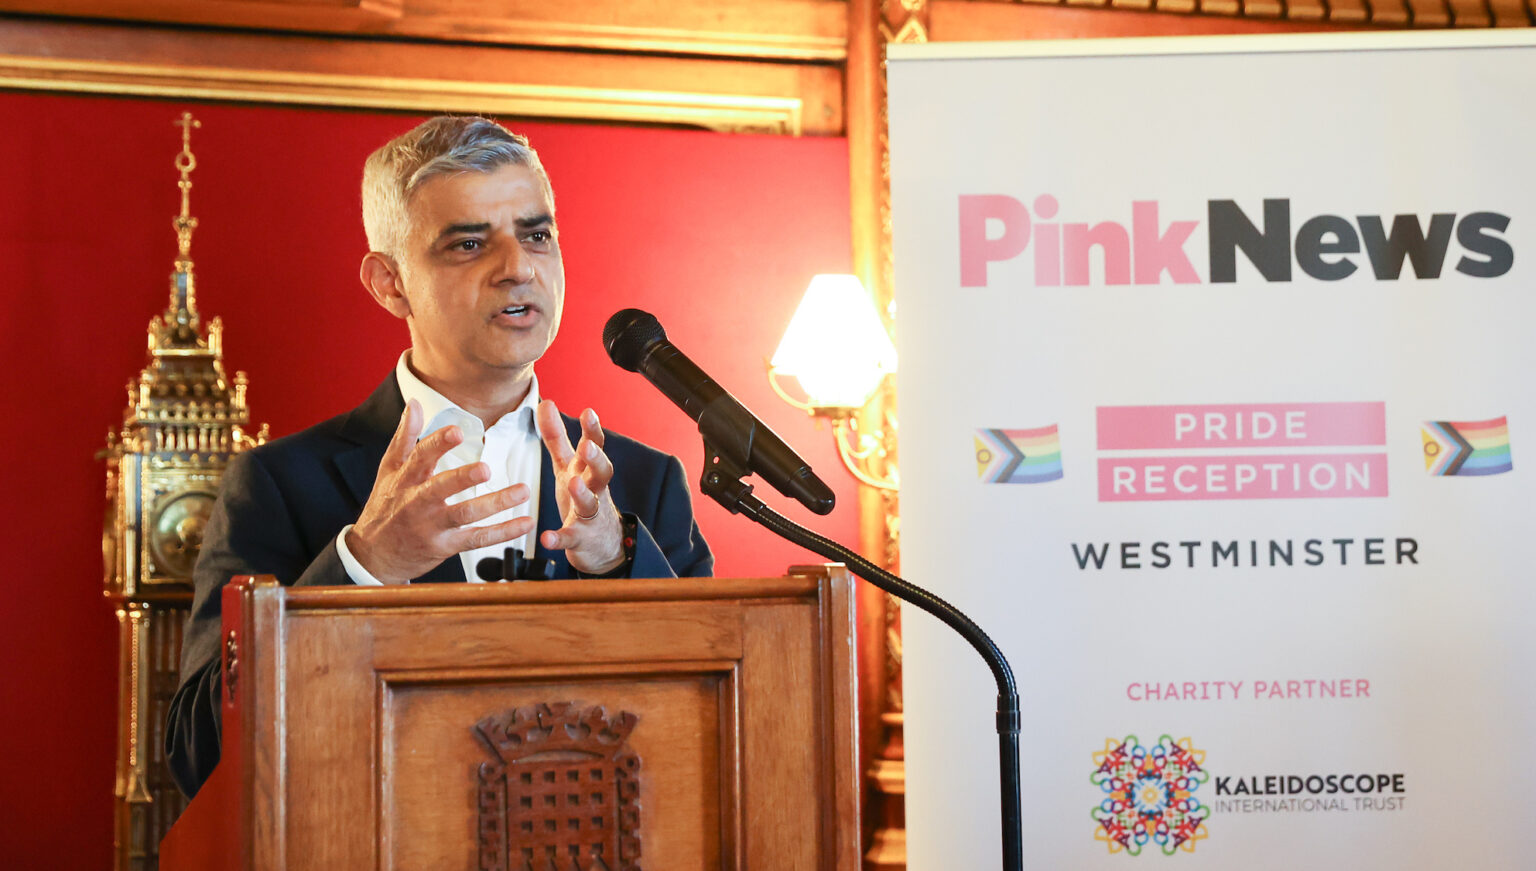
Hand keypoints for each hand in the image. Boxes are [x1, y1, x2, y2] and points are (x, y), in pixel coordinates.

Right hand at [348, 399, 533, 583]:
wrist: (375, 555)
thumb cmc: (384, 507)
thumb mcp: (389, 470)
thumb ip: (405, 437)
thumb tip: (414, 404)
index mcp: (405, 480)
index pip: (420, 458)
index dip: (438, 444)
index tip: (457, 431)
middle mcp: (418, 503)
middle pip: (441, 489)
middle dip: (463, 478)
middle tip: (486, 468)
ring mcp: (432, 526)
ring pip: (465, 514)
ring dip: (496, 503)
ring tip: (522, 491)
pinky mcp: (446, 546)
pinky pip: (477, 538)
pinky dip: (503, 532)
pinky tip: (525, 523)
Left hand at [536, 400, 624, 573]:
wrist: (601, 543)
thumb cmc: (583, 496)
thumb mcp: (568, 465)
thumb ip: (556, 436)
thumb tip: (546, 402)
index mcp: (588, 471)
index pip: (595, 447)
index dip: (593, 431)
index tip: (589, 412)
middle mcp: (594, 490)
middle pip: (602, 473)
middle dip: (596, 459)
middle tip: (587, 446)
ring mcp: (589, 515)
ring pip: (589, 503)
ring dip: (582, 493)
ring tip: (573, 483)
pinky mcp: (579, 539)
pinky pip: (570, 538)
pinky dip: (559, 539)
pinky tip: (547, 538)